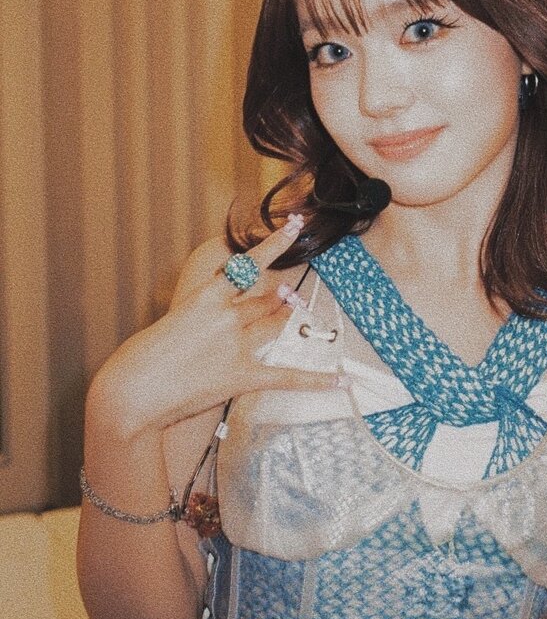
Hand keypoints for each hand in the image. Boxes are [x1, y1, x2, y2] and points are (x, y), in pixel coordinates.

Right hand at [88, 217, 339, 438]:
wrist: (132, 393)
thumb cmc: (143, 358)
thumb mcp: (173, 321)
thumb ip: (202, 313)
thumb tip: (222, 313)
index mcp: (205, 297)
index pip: (249, 264)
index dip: (276, 244)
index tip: (296, 226)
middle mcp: (226, 317)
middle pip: (267, 298)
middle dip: (280, 294)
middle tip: (288, 290)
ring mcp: (236, 347)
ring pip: (275, 323)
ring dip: (285, 316)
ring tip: (292, 307)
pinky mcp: (241, 377)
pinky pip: (287, 376)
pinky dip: (317, 379)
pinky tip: (342, 380)